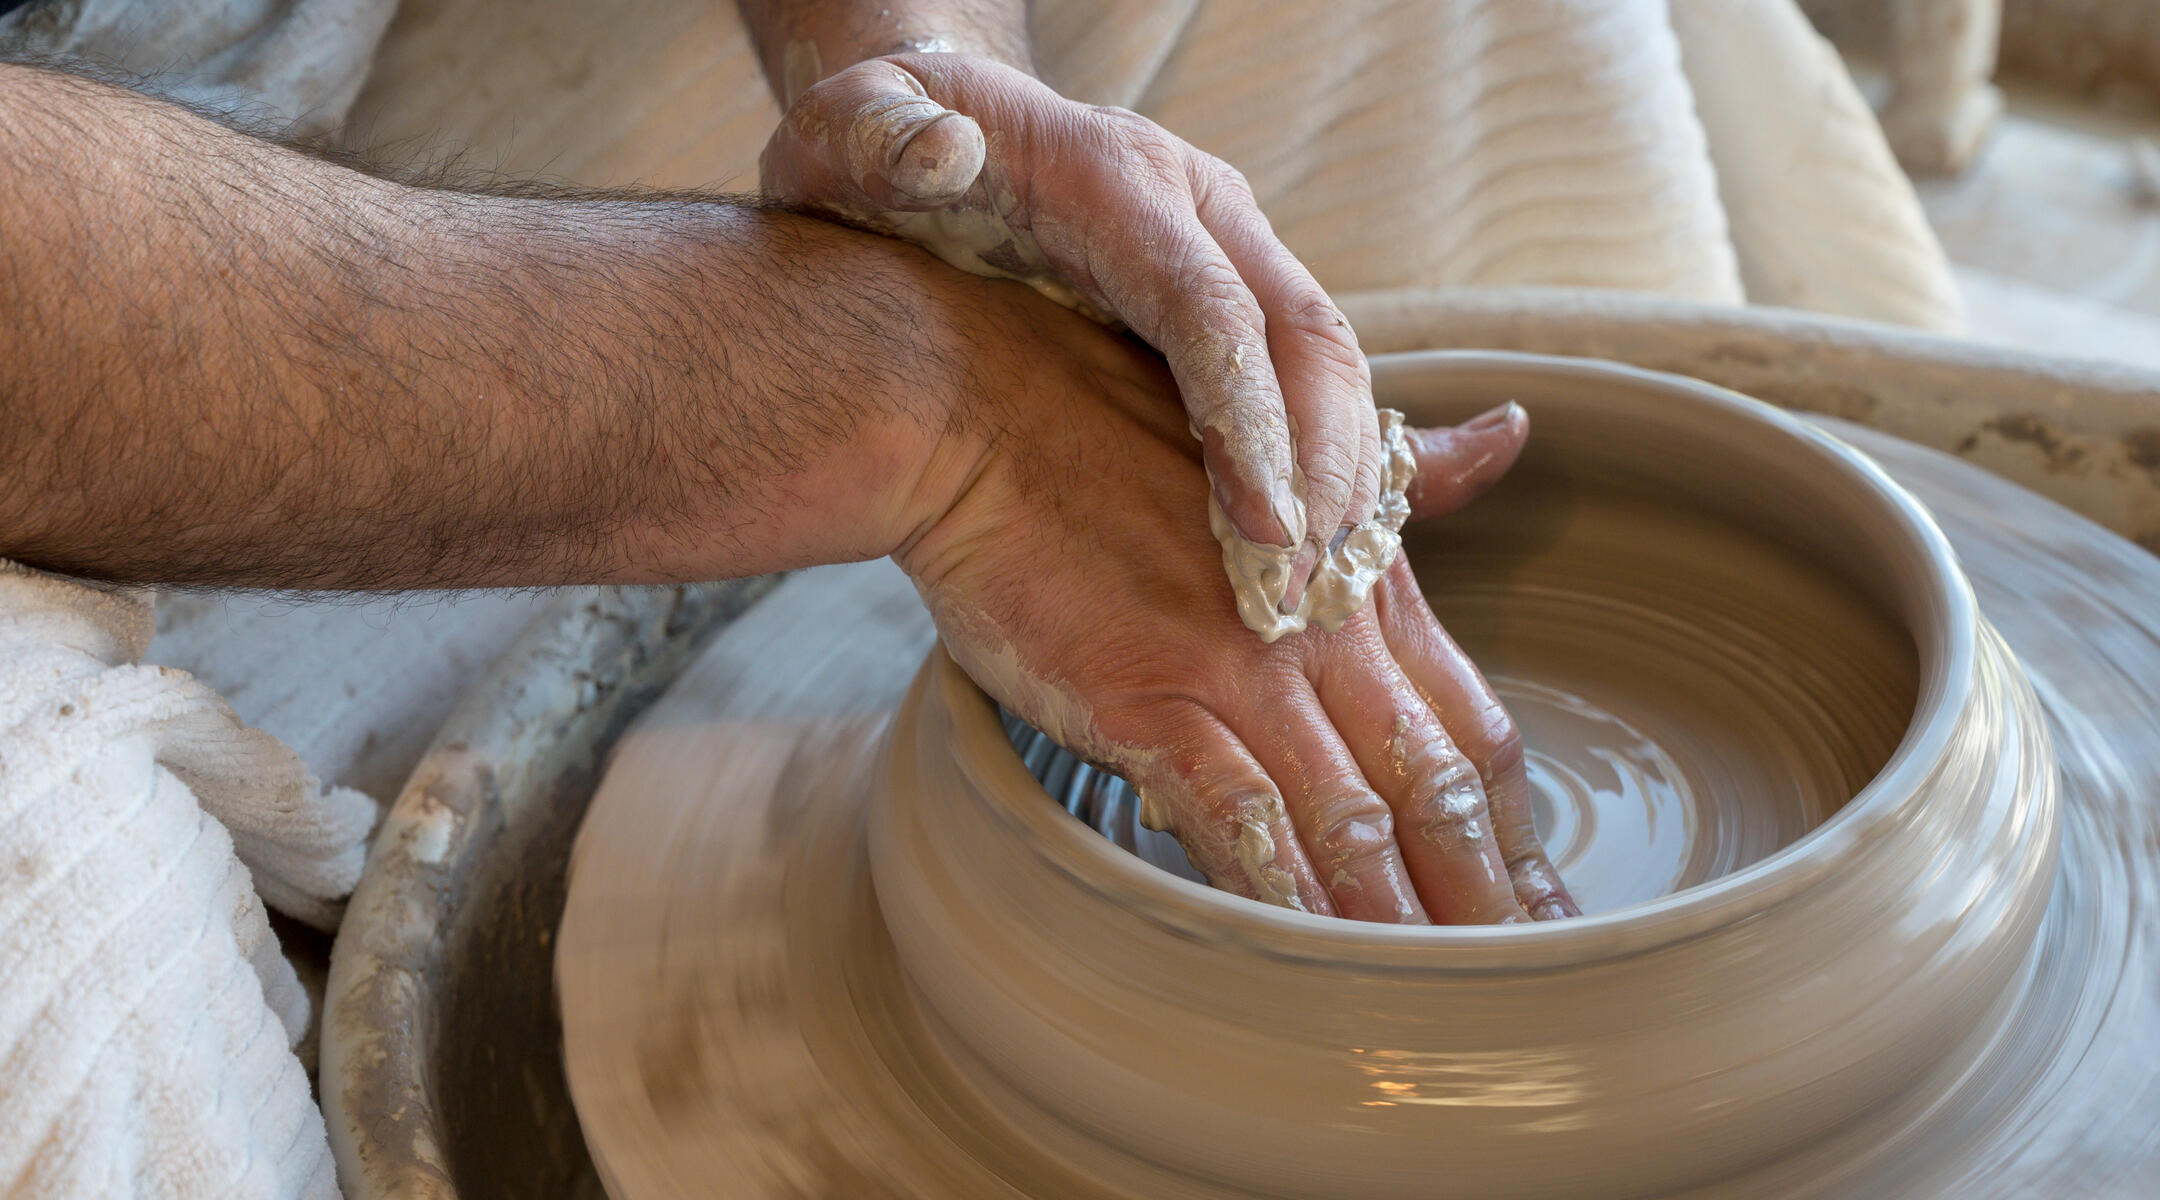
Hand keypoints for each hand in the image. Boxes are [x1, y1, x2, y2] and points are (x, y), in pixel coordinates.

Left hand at [763, 53, 1383, 635]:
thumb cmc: (875, 145)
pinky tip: (1304, 546)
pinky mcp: (1222, 287)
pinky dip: (1314, 461)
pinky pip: (1297, 377)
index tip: (1265, 528)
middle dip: (1323, 465)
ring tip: (1316, 586)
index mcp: (1114, 176)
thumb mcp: (850, 127)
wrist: (922, 123)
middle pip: (1302, 334)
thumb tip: (944, 151)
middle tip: (1309, 587)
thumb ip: (878, 136)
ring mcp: (1219, 244)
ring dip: (1334, 474)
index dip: (1249, 420)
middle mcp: (1193, 202)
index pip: (1212, 306)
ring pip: (1319, 359)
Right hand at [904, 299, 1578, 922]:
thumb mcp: (1288, 439)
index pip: (1476, 729)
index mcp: (1365, 578)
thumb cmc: (1120, 427)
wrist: (984, 413)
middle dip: (1481, 899)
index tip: (1542, 907)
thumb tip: (1513, 434)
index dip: (1517, 832)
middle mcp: (1323, 629)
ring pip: (1351, 819)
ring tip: (1428, 1007)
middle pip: (1435, 791)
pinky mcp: (1150, 699)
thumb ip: (1408, 476)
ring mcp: (1239, 667)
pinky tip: (1308, 959)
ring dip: (1397, 923)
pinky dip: (1281, 894)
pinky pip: (1237, 817)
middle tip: (1516, 982)